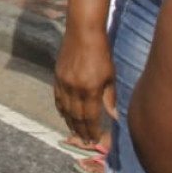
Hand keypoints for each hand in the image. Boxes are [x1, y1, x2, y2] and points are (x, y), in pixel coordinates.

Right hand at [54, 28, 116, 143]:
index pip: (90, 117)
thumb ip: (110, 97)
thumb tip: (114, 117)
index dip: (91, 130)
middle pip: (76, 116)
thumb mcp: (110, 75)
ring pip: (65, 109)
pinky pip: (57, 98)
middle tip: (85, 141)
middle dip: (81, 130)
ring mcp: (63, 82)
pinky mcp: (57, 76)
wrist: (82, 32)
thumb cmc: (101, 52)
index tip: (94, 140)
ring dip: (70, 123)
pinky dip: (61, 109)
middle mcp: (74, 89)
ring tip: (74, 133)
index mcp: (90, 89)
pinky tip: (63, 115)